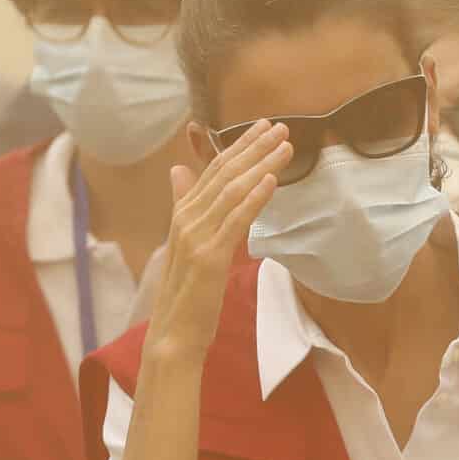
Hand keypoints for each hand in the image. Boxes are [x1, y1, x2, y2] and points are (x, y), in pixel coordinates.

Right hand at [144, 122, 290, 362]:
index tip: (263, 128)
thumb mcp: (186, 243)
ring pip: (232, 190)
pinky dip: (254, 198)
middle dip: (254, 147)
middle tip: (280, 126)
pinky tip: (271, 180)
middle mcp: (187, 218)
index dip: (239, 146)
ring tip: (285, 146)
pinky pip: (235, 220)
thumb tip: (178, 170)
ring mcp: (196, 236)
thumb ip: (184, 205)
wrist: (173, 334)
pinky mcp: (209, 257)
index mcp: (183, 213)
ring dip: (261, 164)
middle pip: (225, 173)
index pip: (214, 170)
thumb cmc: (186, 293)